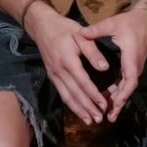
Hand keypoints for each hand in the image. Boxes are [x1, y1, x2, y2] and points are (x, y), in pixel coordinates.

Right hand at [23, 2, 108, 123]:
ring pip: (66, 96)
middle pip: (74, 93)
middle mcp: (59, 71)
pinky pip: (62, 93)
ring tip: (89, 121)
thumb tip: (104, 67)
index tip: (104, 105)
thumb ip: (93, 52)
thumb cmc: (64, 28)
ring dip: (79, 110)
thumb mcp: (81, 35)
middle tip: (99, 119)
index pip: (83, 82)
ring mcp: (54, 75)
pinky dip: (71, 104)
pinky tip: (79, 111)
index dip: (94, 95)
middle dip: (87, 108)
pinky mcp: (52, 76)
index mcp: (68, 60)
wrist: (41, 26)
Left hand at [79, 8, 146, 120]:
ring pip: (126, 87)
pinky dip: (118, 92)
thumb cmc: (129, 21)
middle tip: (108, 117)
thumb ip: (96, 30)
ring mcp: (134, 66)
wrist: (145, 18)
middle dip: (119, 103)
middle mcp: (135, 65)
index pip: (129, 81)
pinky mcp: (132, 65)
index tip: (114, 105)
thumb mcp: (112, 24)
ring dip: (118, 99)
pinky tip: (109, 99)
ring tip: (108, 114)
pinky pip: (125, 82)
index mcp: (131, 58)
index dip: (122, 94)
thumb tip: (80, 33)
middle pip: (128, 89)